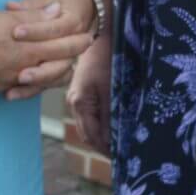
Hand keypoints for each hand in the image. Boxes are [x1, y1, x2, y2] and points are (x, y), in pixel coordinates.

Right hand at [0, 8, 95, 96]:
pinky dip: (24, 84)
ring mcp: (5, 82)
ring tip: (58, 69)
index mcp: (27, 51)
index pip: (61, 48)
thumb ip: (34, 16)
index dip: (76, 43)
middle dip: (69, 61)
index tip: (87, 38)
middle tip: (78, 54)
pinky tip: (25, 78)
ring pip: (36, 83)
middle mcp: (20, 70)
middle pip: (54, 70)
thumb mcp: (7, 17)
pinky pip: (14, 89)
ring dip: (49, 75)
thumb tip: (57, 10)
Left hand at [4, 0, 98, 99]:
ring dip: (37, 83)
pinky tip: (12, 93)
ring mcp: (69, 57)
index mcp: (72, 22)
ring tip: (14, 88)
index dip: (35, 31)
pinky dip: (32, 90)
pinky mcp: (59, 67)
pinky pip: (49, 83)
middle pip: (61, 61)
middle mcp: (75, 43)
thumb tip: (10, 6)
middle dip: (40, 70)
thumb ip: (30, 5)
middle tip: (19, 74)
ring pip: (57, 76)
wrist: (84, 2)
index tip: (15, 32)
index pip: (54, 29)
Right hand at [67, 34, 113, 152]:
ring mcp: (75, 98)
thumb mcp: (112, 89)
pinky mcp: (80, 94)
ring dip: (101, 137)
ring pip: (87, 127)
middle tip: (122, 157)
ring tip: (119, 146)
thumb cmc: (108, 59)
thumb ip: (110, 116)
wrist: (99, 35)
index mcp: (80, 103)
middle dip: (103, 147)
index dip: (106, 150)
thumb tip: (112, 140)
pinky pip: (88, 116)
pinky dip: (99, 126)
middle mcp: (73, 103)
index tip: (121, 159)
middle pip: (87, 135)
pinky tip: (111, 129)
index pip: (92, 137)